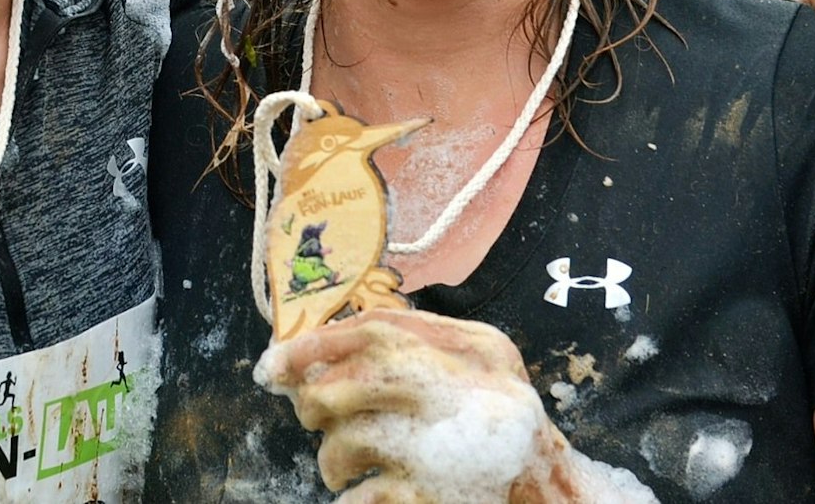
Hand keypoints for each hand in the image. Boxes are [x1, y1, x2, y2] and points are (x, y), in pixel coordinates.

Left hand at [255, 310, 654, 501]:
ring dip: (332, 460)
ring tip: (350, 464)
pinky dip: (349, 500)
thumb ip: (420, 330)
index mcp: (450, 353)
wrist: (545, 480)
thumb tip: (340, 329)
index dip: (305, 348)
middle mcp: (437, 399)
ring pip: (340, 449)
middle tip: (316, 417)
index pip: (363, 336)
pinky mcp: (426, 500)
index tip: (269, 367)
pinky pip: (358, 502)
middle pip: (334, 393)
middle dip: (311, 408)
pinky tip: (361, 494)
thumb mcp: (482, 347)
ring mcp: (429, 454)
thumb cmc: (501, 405)